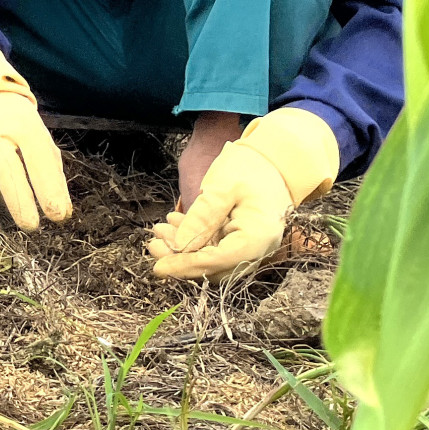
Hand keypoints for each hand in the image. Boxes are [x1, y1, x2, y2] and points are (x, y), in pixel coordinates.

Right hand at [0, 43, 70, 231]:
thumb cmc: (22, 128)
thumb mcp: (42, 142)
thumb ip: (50, 171)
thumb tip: (60, 211)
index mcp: (26, 127)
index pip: (39, 162)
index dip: (49, 190)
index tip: (59, 216)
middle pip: (8, 170)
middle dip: (21, 201)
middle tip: (31, 226)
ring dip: (7, 196)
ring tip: (19, 199)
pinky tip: (1, 189)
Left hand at [147, 107, 338, 279]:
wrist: (275, 161)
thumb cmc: (251, 168)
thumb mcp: (224, 187)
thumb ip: (203, 217)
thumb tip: (178, 246)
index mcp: (258, 237)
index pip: (218, 261)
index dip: (186, 266)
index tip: (158, 268)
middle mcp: (257, 249)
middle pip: (213, 266)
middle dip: (181, 258)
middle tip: (153, 243)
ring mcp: (249, 246)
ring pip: (211, 259)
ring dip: (184, 248)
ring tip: (159, 230)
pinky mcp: (240, 240)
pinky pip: (214, 247)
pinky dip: (193, 239)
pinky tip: (175, 224)